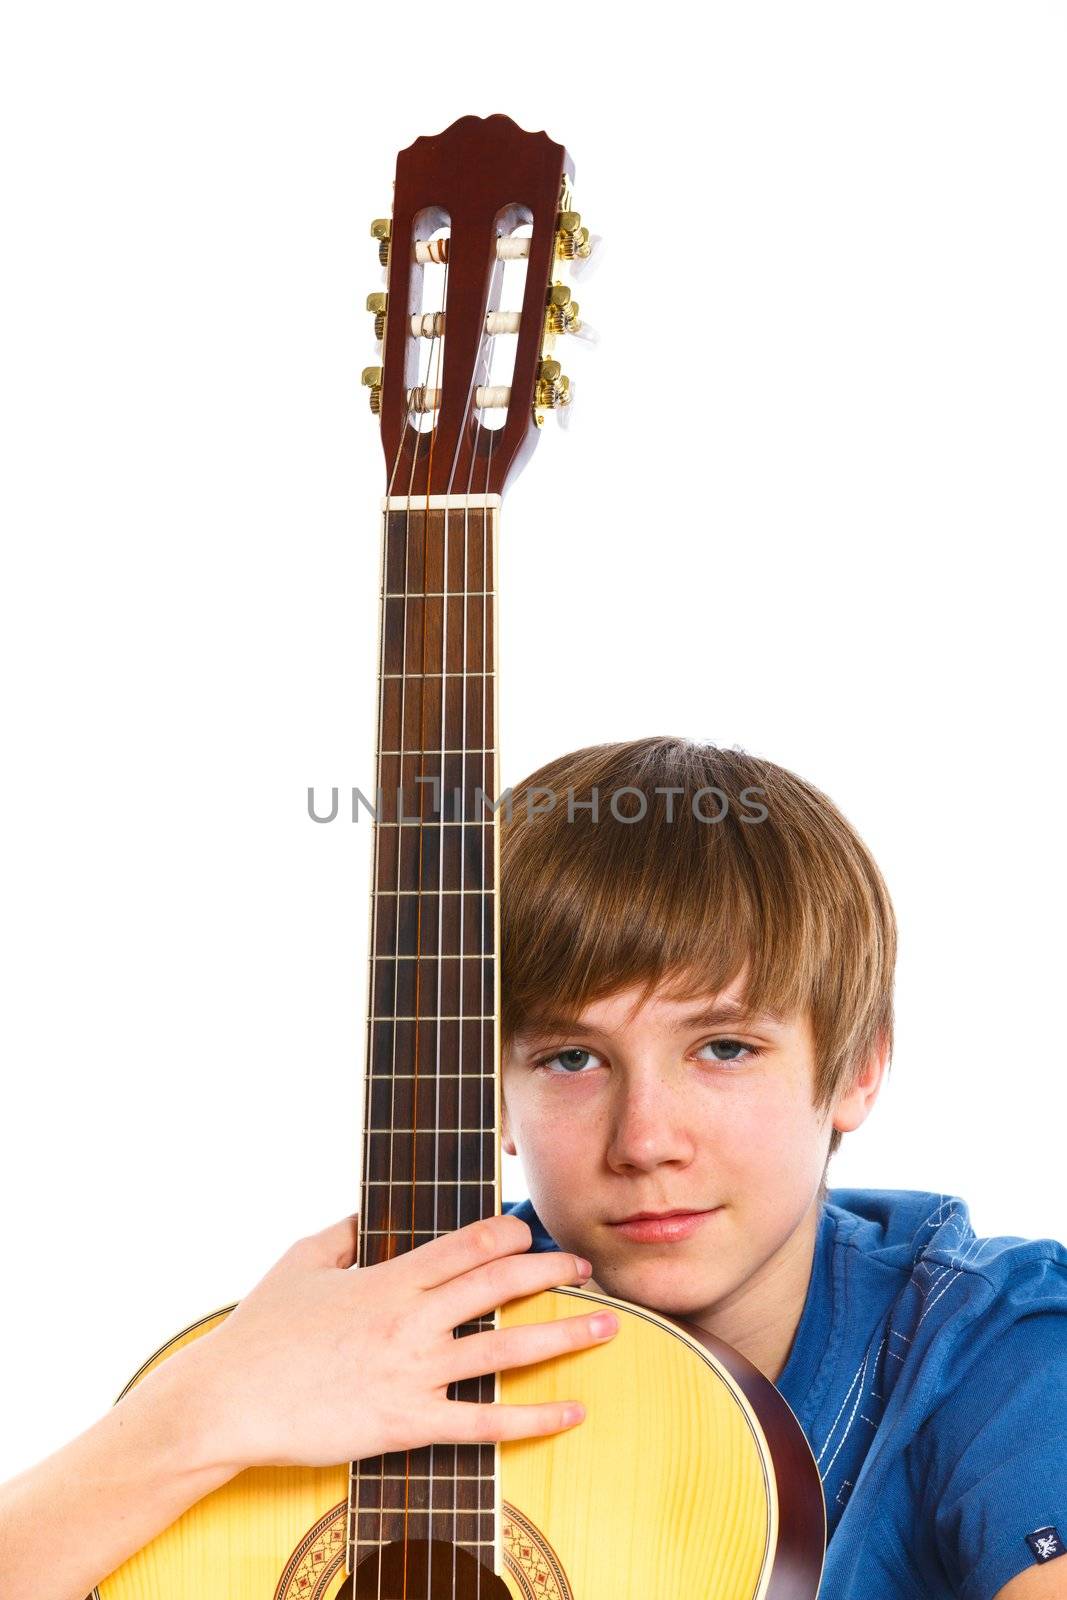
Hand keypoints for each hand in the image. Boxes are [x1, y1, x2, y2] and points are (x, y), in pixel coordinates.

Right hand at [180, 1212, 617, 1470]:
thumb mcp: (299, 1261)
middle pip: (498, 1286)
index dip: (509, 1233)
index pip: (466, 1245)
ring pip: (505, 1348)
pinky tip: (572, 1411)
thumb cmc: (258, 1331)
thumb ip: (343, 1232)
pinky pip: (484, 1422)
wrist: (227, 1401)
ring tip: (607, 1326)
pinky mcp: (408, 1424)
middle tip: (586, 1266)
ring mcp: (413, 1373)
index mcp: (387, 1277)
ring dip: (564, 1335)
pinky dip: (533, 1417)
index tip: (533, 1230)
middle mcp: (410, 1320)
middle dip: (551, 1270)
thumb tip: (370, 1212)